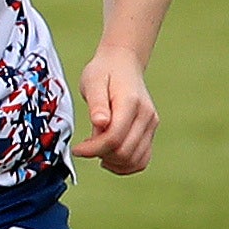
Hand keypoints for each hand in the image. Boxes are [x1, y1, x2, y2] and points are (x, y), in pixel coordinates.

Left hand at [73, 49, 159, 174]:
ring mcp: (151, 125)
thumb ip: (96, 104)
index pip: (114, 138)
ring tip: (97, 152)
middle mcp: (146, 116)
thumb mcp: (93, 82)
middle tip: (86, 148)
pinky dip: (126, 165)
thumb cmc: (103, 72)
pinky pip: (142, 159)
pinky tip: (109, 158)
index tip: (77, 149)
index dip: (92, 149)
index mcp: (131, 103)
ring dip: (113, 164)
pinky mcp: (150, 131)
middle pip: (124, 152)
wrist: (123, 63)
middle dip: (101, 155)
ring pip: (136, 160)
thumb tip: (100, 123)